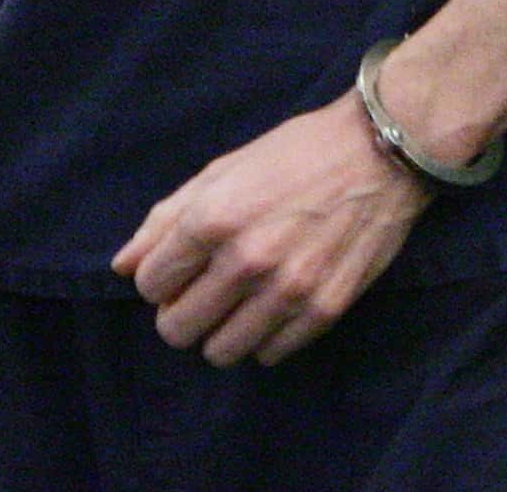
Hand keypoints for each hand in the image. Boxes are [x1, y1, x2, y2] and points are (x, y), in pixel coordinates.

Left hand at [112, 93, 433, 366]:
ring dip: (221, 330)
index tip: (181, 266)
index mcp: (214, 218)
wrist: (383, 151)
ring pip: (219, 352)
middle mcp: (247, 260)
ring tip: (241, 301)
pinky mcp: (325, 308)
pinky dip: (265, 337)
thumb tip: (123, 266)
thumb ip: (167, 217)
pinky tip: (276, 304)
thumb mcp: (225, 169)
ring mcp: (288, 289)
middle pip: (176, 328)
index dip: (159, 276)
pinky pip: (269, 354)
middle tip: (205, 289)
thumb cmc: (299, 152)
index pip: (149, 284)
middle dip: (181, 311)